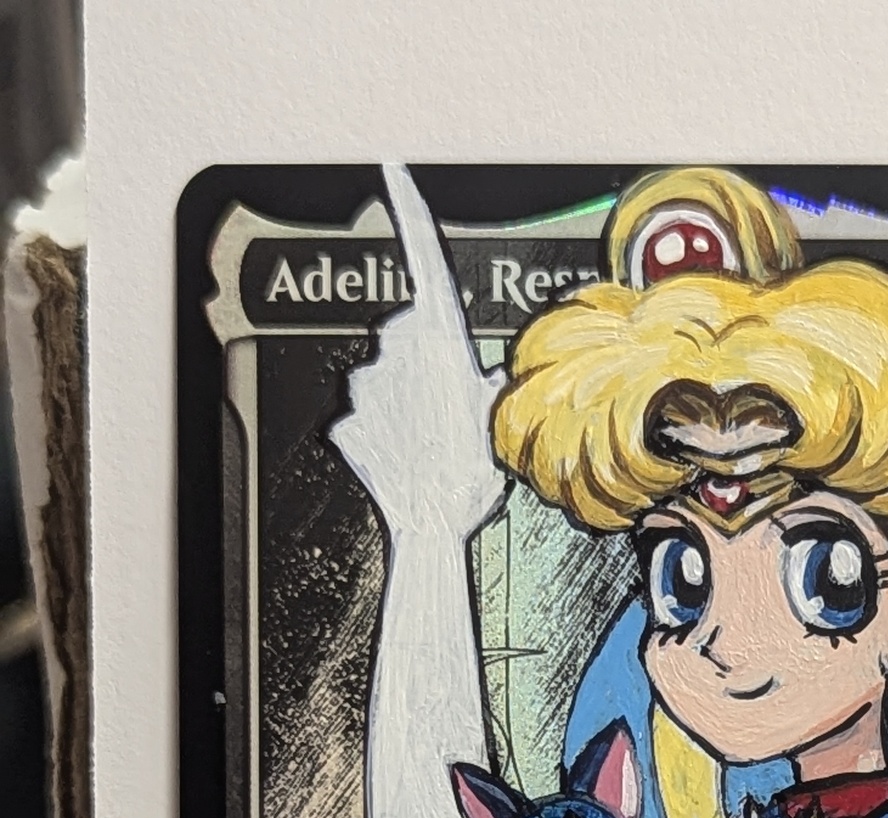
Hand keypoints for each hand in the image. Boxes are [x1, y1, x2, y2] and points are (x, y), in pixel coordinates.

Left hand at [329, 164, 509, 538]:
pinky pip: (362, 414)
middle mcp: (396, 350)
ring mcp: (364, 383)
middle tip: (447, 409)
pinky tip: (401, 458)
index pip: (425, 260)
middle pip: (405, 333)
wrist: (429, 527)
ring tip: (426, 443)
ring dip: (401, 401)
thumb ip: (483, 377)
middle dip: (420, 361)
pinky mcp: (343, 416)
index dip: (410, 209)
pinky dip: (379, 432)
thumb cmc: (467, 478)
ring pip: (381, 376)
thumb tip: (485, 370)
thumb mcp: (496, 417)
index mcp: (439, 339)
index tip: (394, 173)